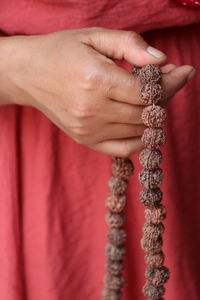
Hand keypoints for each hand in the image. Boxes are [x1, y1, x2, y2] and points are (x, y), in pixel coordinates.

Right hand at [0, 28, 194, 156]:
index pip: (148, 92)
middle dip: (166, 97)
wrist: (29, 74)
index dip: (172, 83)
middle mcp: (93, 110)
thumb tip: (163, 61)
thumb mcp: (95, 37)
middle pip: (147, 113)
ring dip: (154, 114)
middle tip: (168, 81)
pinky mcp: (85, 140)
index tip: (184, 72)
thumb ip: (131, 45)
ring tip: (152, 97)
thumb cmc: (61, 52)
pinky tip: (142, 122)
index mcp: (96, 81)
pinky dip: (140, 138)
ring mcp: (88, 130)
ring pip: (140, 130)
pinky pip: (125, 148)